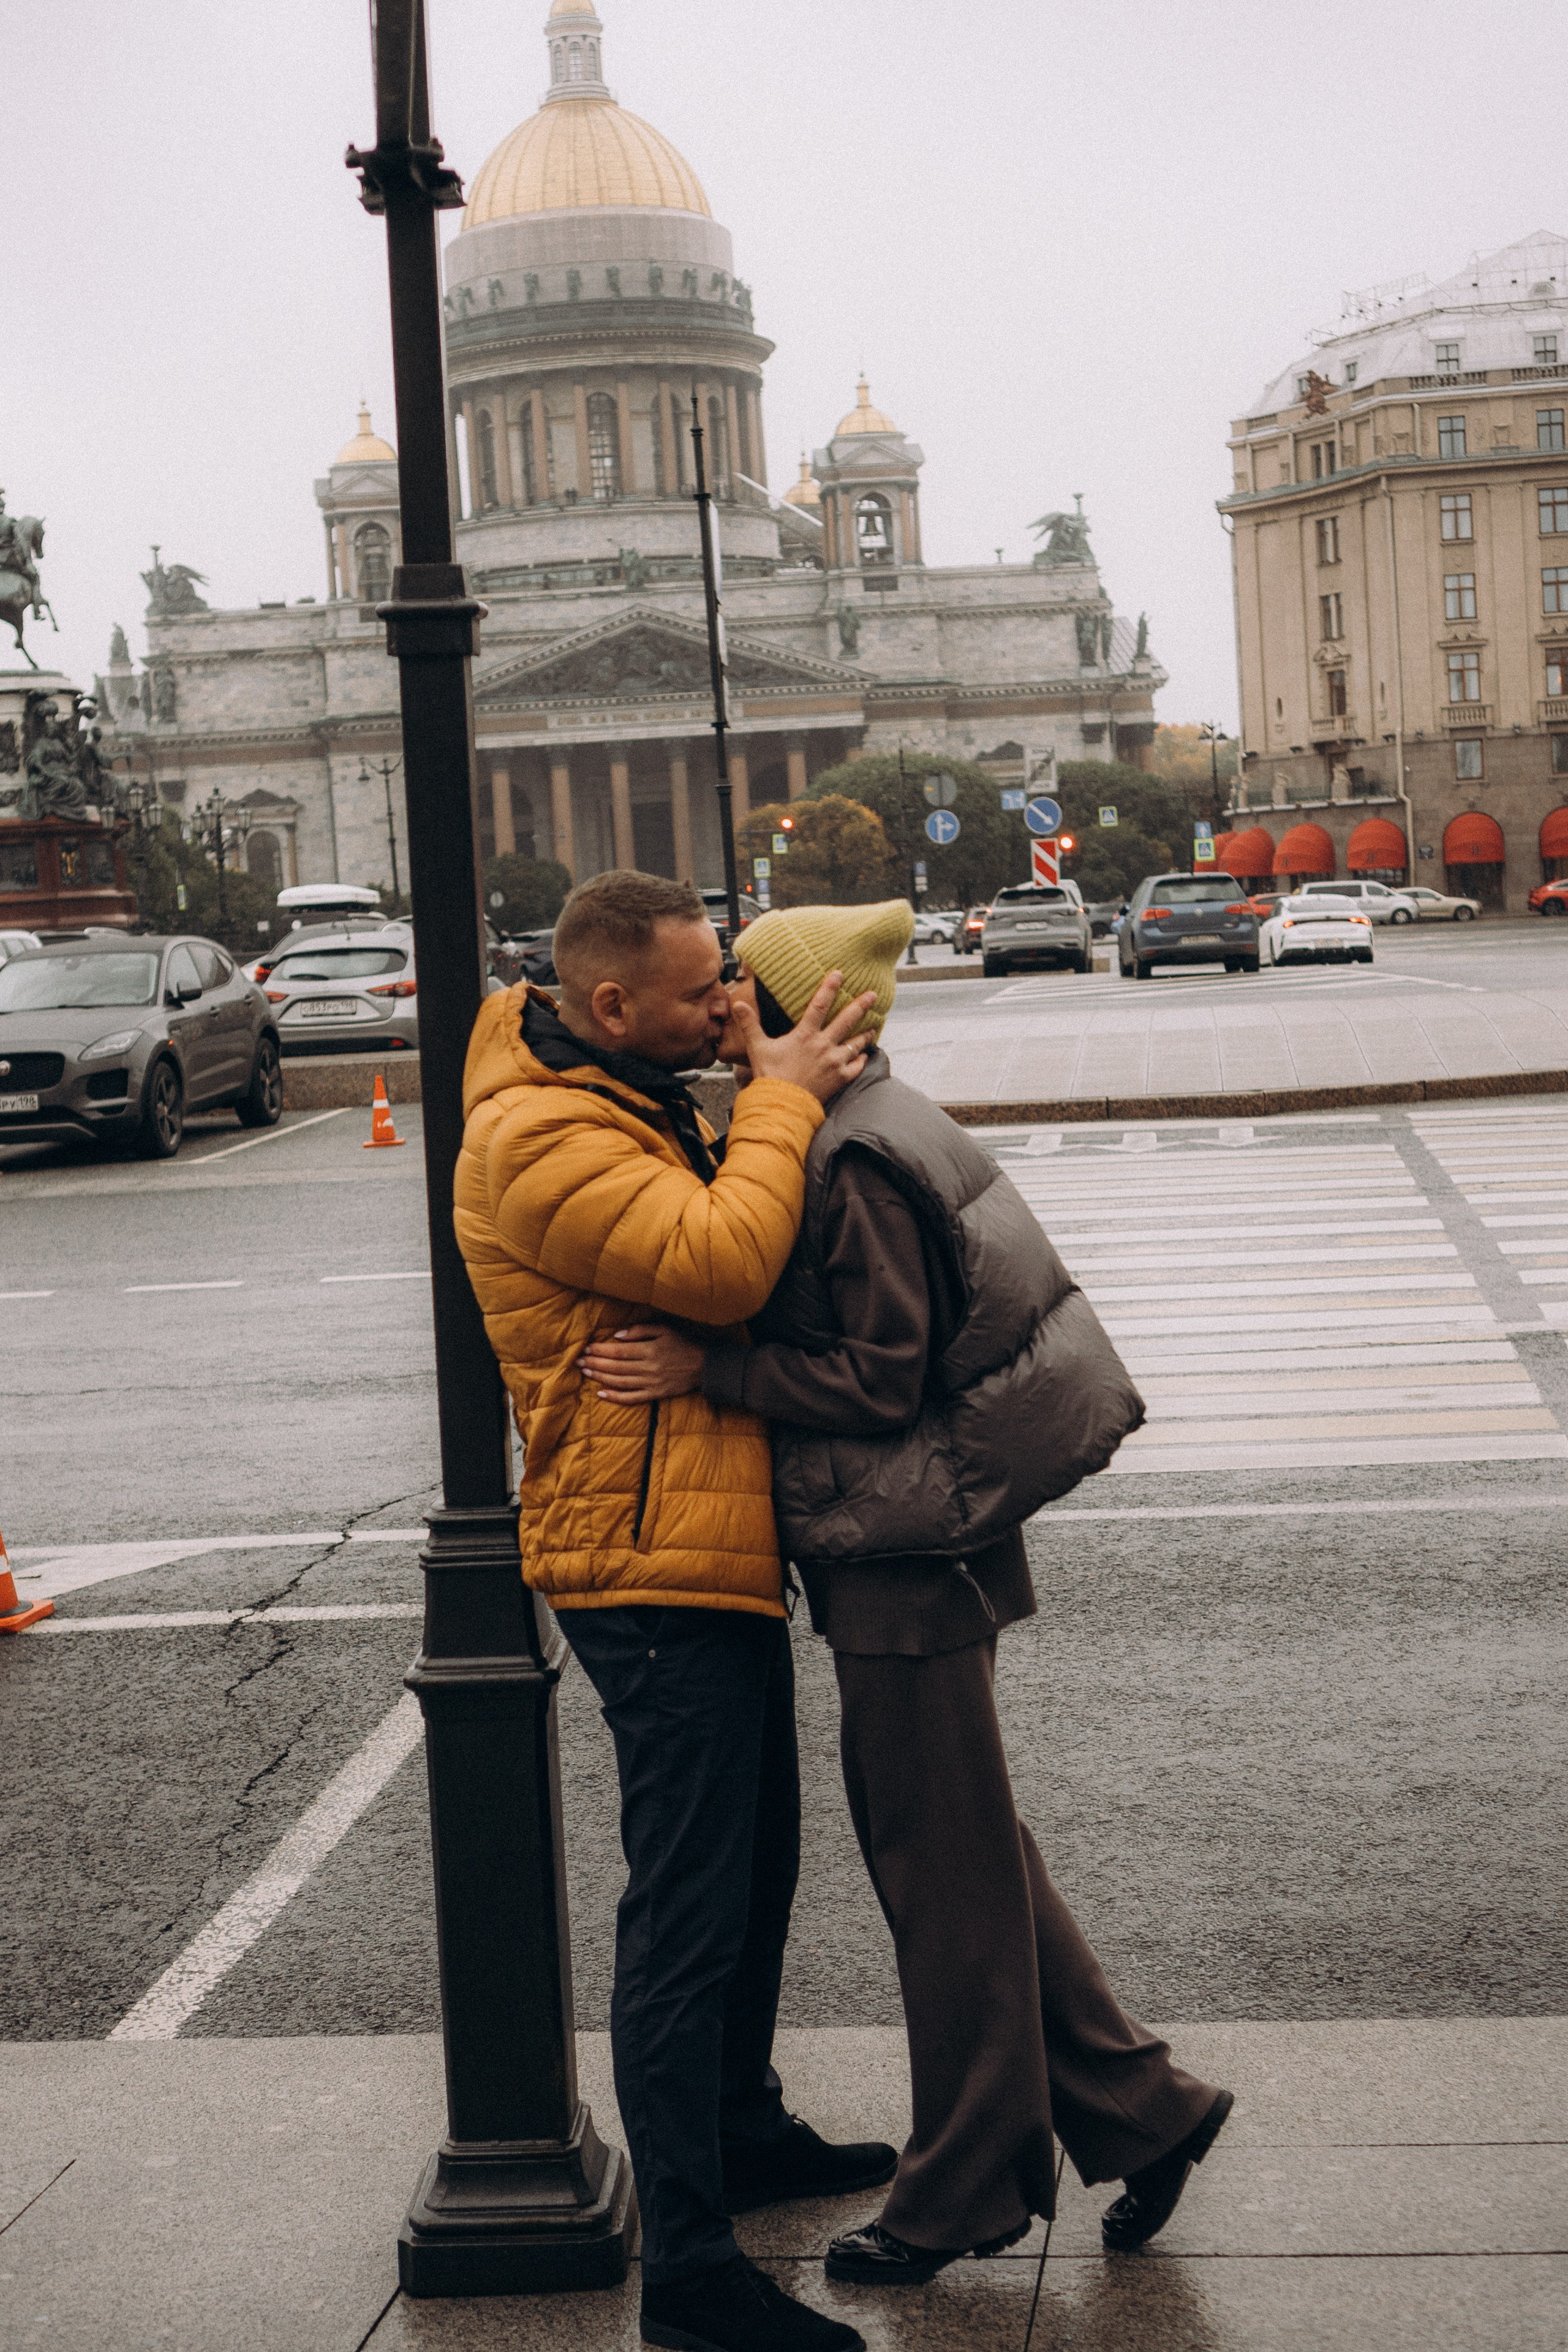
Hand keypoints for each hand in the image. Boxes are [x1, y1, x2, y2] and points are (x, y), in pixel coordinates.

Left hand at [578, 1323, 704, 1403]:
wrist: (704, 1367)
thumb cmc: (684, 1344)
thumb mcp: (665, 1330)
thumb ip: (641, 1330)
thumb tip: (617, 1336)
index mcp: (650, 1350)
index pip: (619, 1351)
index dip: (600, 1350)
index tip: (586, 1348)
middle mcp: (648, 1368)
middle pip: (615, 1367)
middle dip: (595, 1363)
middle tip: (578, 1361)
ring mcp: (651, 1383)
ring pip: (619, 1382)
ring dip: (600, 1377)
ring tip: (586, 1372)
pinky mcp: (654, 1394)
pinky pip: (631, 1398)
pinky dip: (615, 1397)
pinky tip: (601, 1394)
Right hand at [729, 971, 877, 1104]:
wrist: (782, 1104)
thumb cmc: (770, 1076)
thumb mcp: (757, 1047)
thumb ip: (750, 1024)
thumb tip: (738, 1004)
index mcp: (805, 1035)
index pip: (820, 1005)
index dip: (830, 987)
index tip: (839, 974)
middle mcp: (824, 1045)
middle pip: (847, 1019)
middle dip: (861, 1005)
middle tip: (873, 995)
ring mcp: (835, 1062)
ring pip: (857, 1042)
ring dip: (865, 1033)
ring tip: (873, 1025)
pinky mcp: (840, 1078)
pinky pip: (857, 1066)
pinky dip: (862, 1059)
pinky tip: (865, 1054)